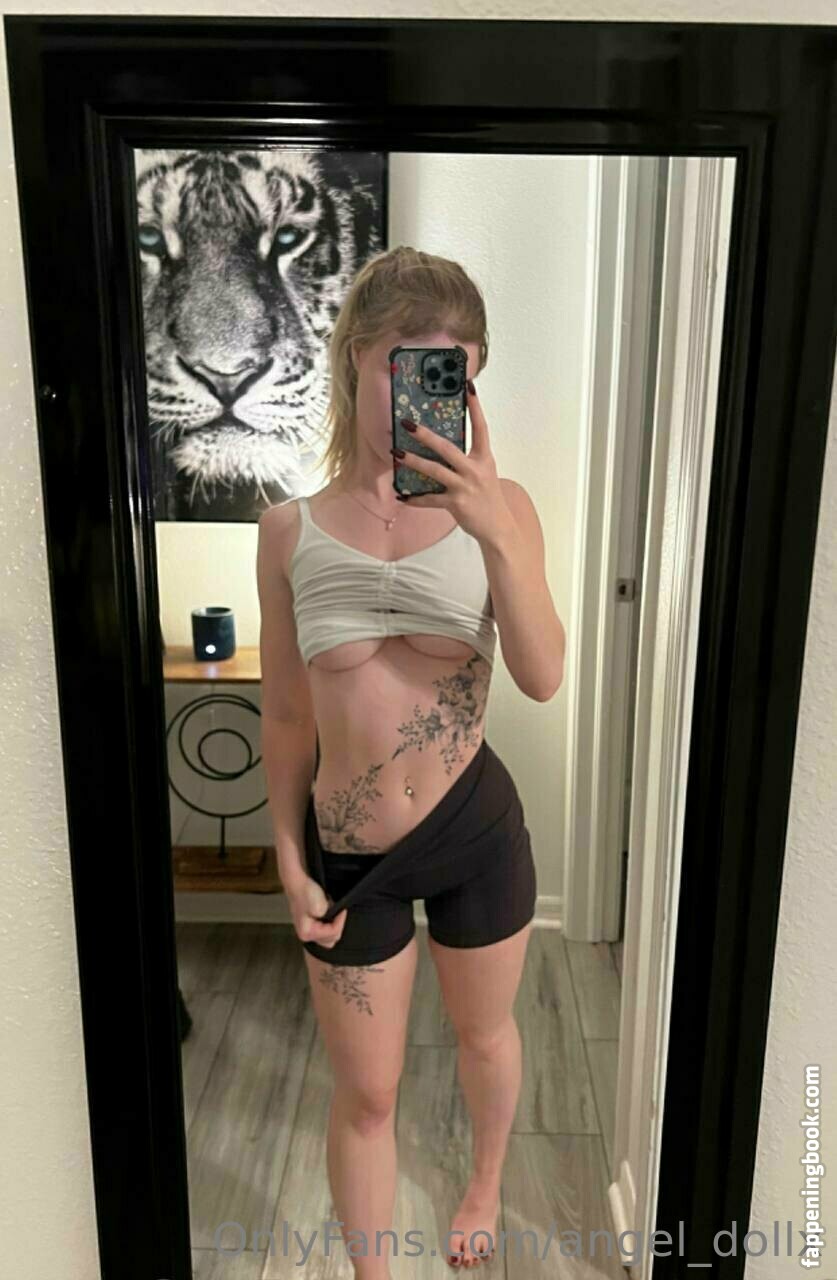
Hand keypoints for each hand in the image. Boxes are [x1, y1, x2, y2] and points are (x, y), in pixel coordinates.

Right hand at [287, 875, 346, 949]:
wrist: (298, 883)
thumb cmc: (305, 892)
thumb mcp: (319, 905)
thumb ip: (328, 917)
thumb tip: (335, 919)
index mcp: (307, 933)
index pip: (332, 933)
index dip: (340, 921)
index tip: (342, 911)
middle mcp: (306, 934)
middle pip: (331, 940)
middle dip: (337, 926)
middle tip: (338, 913)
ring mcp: (308, 930)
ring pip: (328, 937)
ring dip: (333, 926)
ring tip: (332, 914)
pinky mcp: (311, 925)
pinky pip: (325, 931)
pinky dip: (329, 924)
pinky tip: (328, 914)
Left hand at [394, 380, 515, 548]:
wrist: (498, 527)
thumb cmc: (487, 497)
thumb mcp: (483, 472)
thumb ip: (467, 459)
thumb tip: (440, 446)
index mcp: (484, 458)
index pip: (481, 427)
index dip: (475, 406)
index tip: (468, 386)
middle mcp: (475, 470)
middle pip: (447, 447)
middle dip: (425, 435)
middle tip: (408, 424)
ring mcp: (465, 487)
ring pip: (435, 470)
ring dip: (413, 461)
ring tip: (397, 453)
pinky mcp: (456, 504)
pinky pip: (430, 499)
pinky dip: (415, 498)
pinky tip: (401, 496)